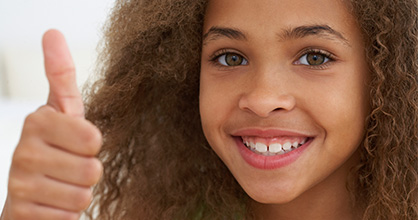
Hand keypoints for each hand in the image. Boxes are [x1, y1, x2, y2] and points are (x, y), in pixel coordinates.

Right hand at [1, 30, 102, 219]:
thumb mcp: (62, 110)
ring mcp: (19, 184)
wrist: (29, 194)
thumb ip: (61, 75)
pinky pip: (68, 218)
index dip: (91, 146)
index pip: (93, 139)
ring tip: (60, 185)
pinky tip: (51, 205)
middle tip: (68, 168)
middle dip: (87, 173)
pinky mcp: (21, 214)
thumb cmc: (54, 149)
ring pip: (83, 196)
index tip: (75, 143)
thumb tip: (53, 32)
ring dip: (78, 194)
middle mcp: (23, 151)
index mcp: (37, 121)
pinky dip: (66, 214)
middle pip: (92, 169)